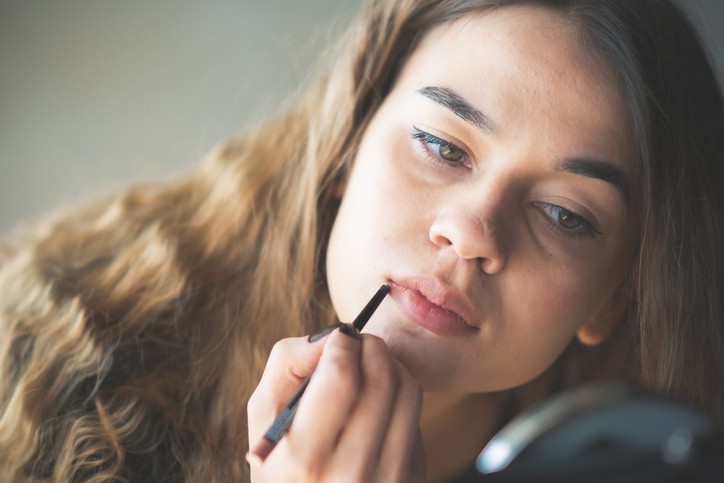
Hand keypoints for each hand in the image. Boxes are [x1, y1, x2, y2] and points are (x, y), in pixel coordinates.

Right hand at [247, 328, 424, 481]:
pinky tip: (376, 408)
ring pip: (408, 392)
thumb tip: (331, 335)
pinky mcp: (411, 481)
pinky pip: (416, 419)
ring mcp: (387, 481)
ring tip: (370, 367)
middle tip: (358, 343)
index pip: (340, 378)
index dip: (342, 343)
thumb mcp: (265, 418)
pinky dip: (398, 400)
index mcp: (305, 459)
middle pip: (381, 379)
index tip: (339, 336)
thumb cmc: (281, 462)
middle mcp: (351, 475)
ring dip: (391, 365)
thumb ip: (287, 364)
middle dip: (370, 346)